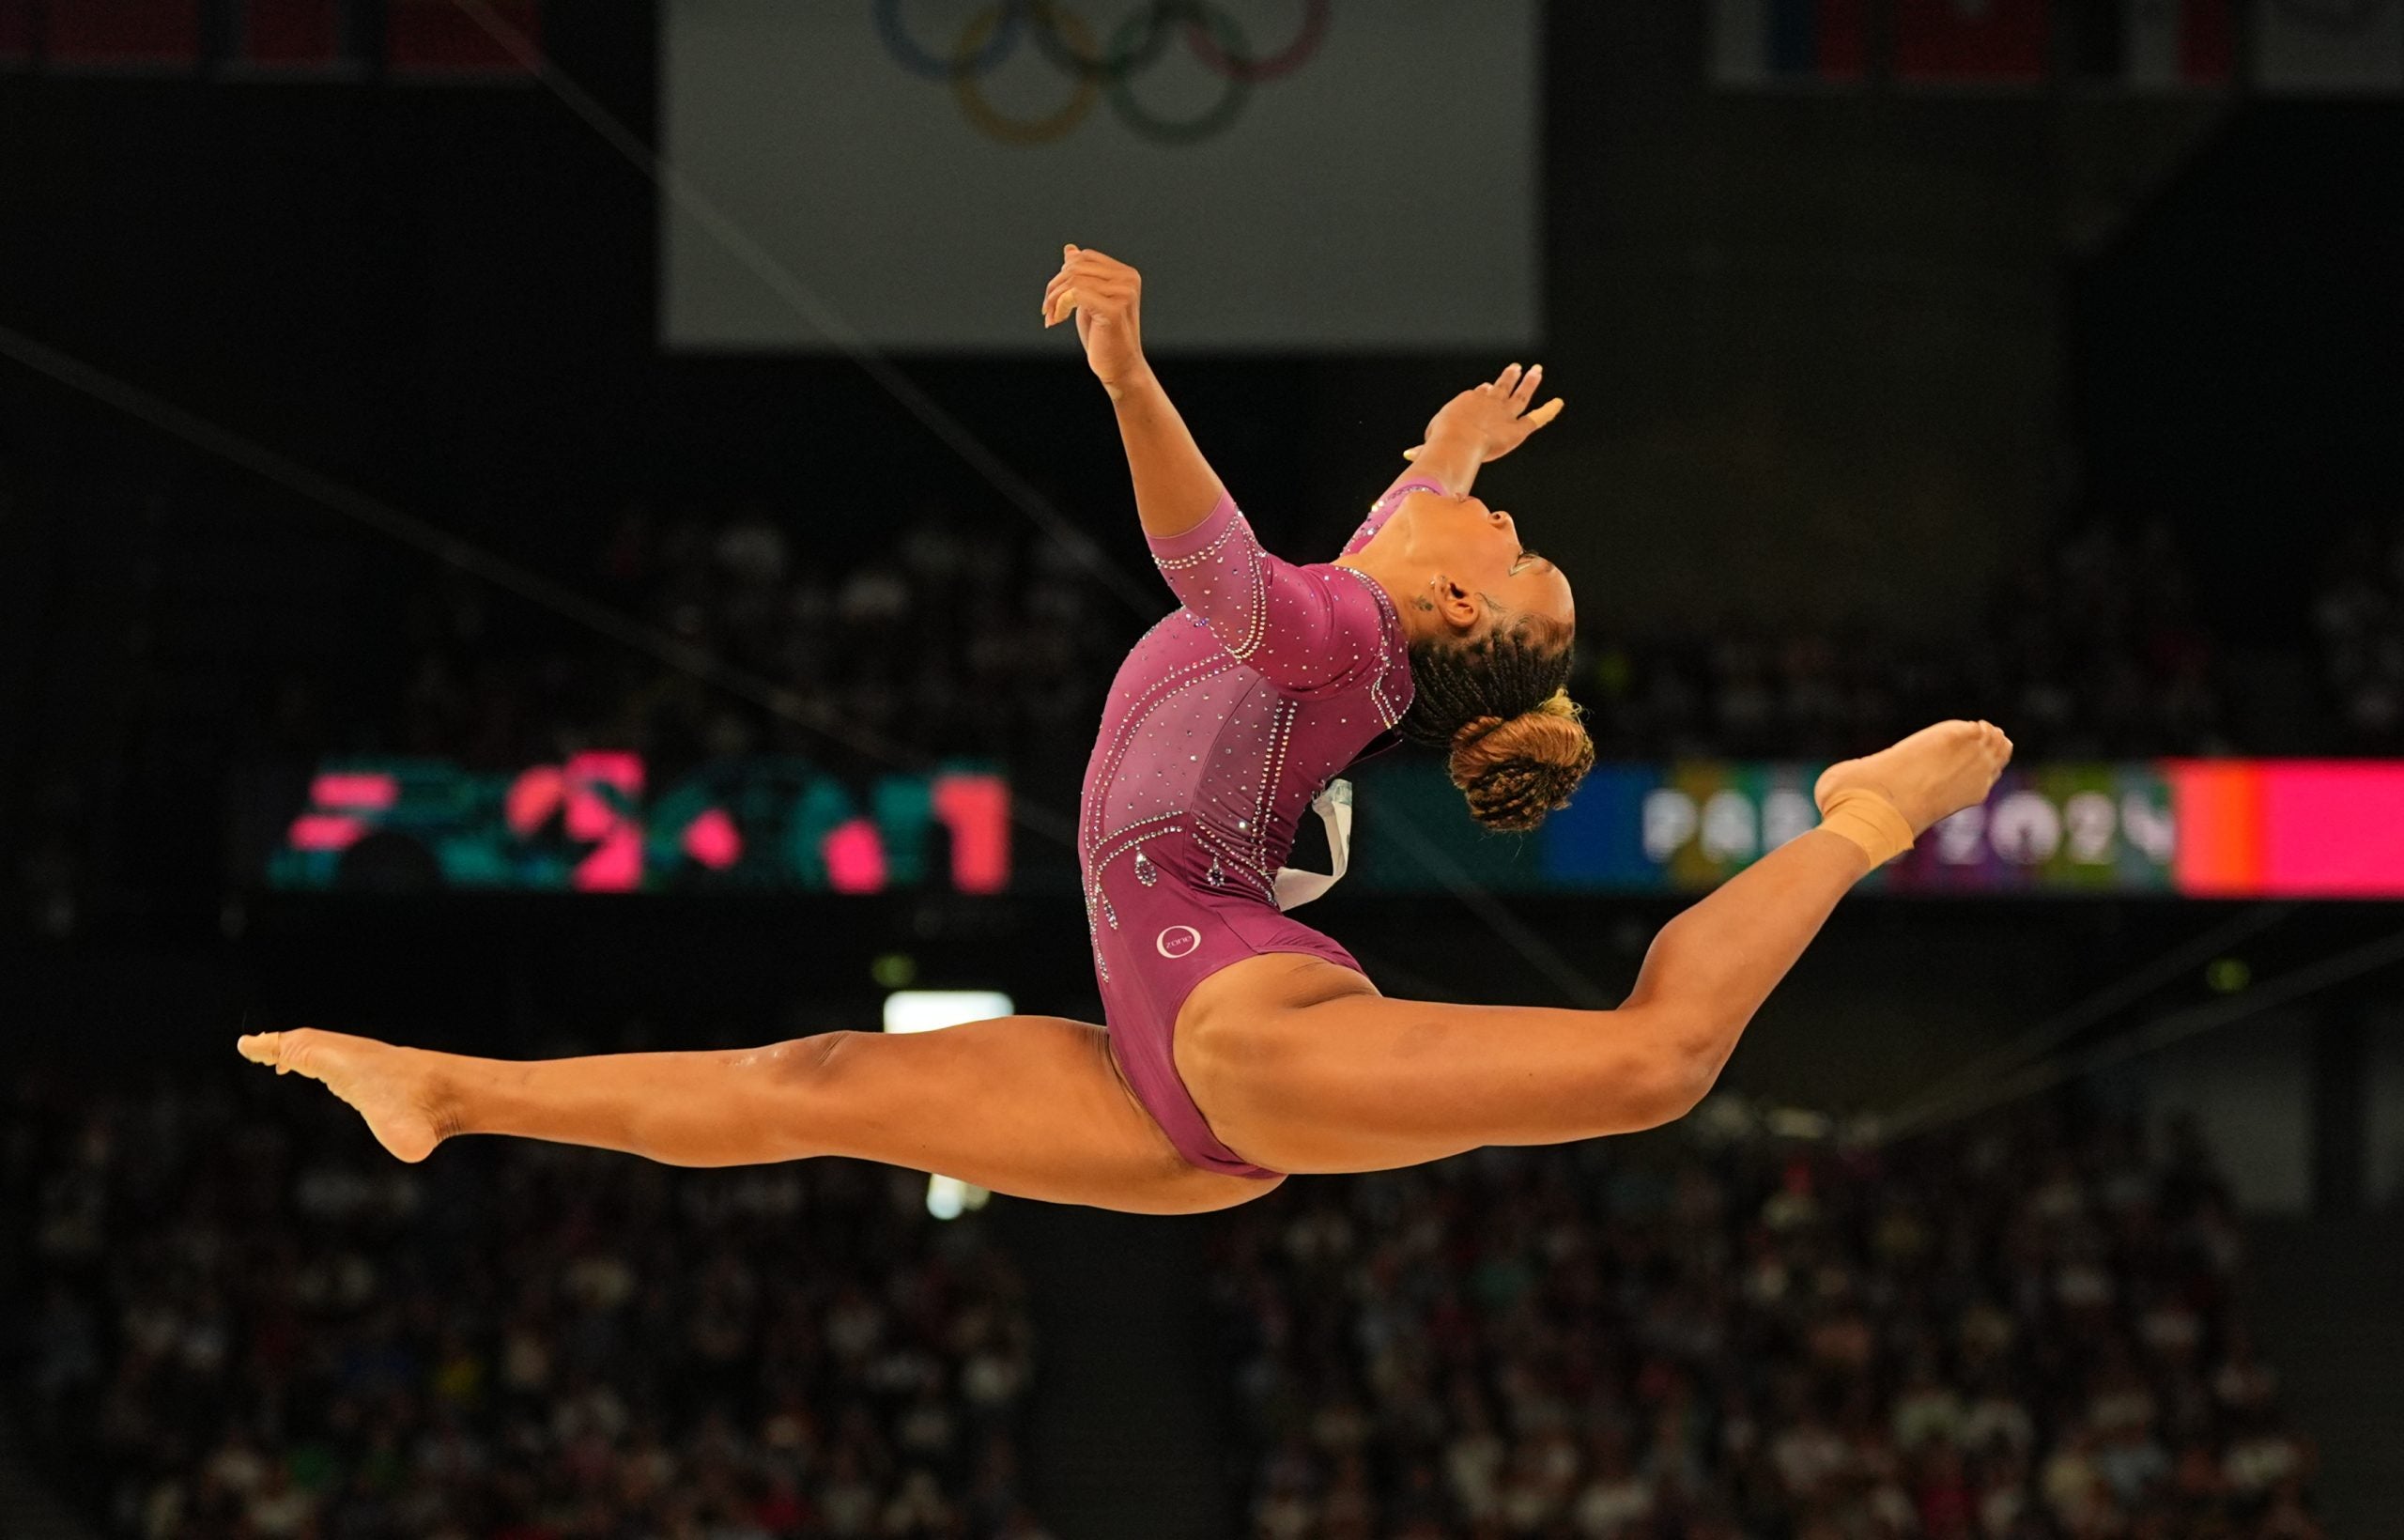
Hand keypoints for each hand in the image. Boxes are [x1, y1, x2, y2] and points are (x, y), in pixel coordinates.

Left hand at [1043, 244, 1146, 389]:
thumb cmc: (1104, 337)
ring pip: (1073, 280)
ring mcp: (1124, 294)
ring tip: (1051, 317)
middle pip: (1076, 267)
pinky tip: (1056, 320)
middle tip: (1046, 310)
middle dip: (1055, 287)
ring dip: (1054, 299)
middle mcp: (1128, 280)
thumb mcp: (1090, 300)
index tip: (1054, 298)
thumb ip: (1083, 276)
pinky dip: (1060, 305)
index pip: (1084, 258)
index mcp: (1126, 274)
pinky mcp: (1114, 310)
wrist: (1120, 368)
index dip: (1063, 274)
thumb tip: (1070, 250)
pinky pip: (1075, 294)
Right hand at [1405, 363, 1564, 464]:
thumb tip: (1409, 455)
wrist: (1458, 438)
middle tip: (1515, 367)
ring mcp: (1505, 413)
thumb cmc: (1440, 441)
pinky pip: (1537, 418)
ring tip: (1536, 370)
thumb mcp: (1428, 443)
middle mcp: (1489, 402)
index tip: (1485, 388)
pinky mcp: (1518, 428)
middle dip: (1508, 377)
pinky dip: (1549, 411)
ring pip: (1521, 396)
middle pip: (1500, 387)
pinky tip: (1559, 403)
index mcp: (1468, 402)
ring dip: (1529, 383)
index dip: (1482, 392)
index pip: (1478, 395)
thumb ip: (1424, 448)